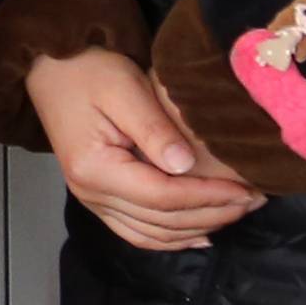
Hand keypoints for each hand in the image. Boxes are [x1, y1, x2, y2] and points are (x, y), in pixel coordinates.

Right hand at [25, 46, 264, 250]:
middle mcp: (89, 193)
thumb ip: (154, 129)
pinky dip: (170, 238)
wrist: (51, 67)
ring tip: (235, 213)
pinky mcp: (97, 197)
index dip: (208, 197)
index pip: (163, 197)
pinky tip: (200, 233)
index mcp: (94, 168)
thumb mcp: (125, 89)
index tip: (247, 190)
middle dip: (213, 214)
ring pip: (152, 234)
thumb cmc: (88, 70)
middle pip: (161, 222)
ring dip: (197, 229)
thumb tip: (186, 166)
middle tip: (254, 201)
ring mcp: (91, 199)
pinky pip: (137, 231)